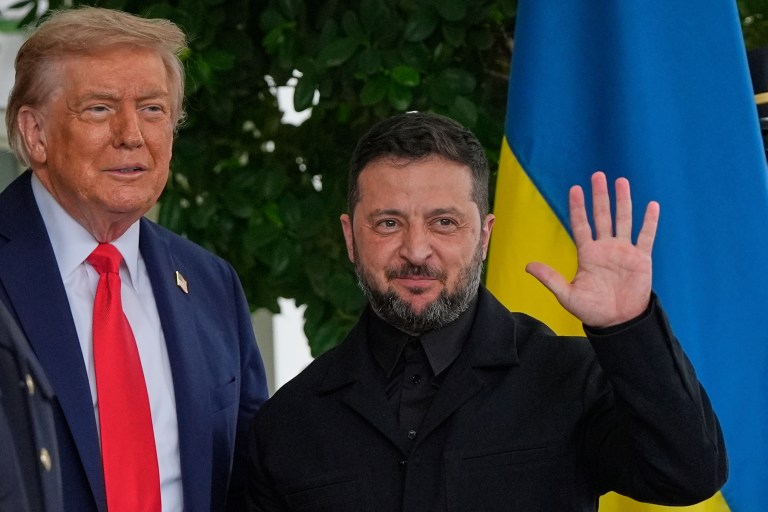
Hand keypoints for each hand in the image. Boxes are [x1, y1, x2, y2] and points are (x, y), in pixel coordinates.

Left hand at [525, 171, 658, 327]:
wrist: (617, 322)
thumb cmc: (591, 310)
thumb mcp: (566, 295)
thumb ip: (549, 278)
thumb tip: (527, 266)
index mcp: (587, 254)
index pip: (581, 225)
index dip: (578, 207)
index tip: (575, 189)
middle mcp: (605, 248)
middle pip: (602, 216)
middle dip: (600, 196)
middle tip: (597, 175)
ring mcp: (624, 251)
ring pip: (623, 220)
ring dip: (623, 201)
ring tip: (621, 181)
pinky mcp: (641, 259)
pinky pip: (646, 236)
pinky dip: (649, 221)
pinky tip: (651, 205)